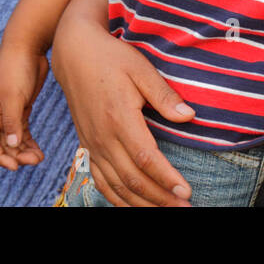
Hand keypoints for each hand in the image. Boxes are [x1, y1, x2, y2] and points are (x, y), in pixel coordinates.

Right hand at [0, 40, 49, 169]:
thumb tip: (11, 144)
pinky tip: (38, 149)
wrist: (28, 45)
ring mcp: (10, 110)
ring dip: (24, 150)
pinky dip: (29, 141)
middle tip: (34, 161)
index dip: (0, 156)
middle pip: (3, 142)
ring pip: (14, 138)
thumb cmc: (16, 67)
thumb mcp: (13, 95)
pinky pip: (23, 130)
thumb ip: (12, 120)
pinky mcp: (22, 106)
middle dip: (16, 155)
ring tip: (39, 158)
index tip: (15, 167)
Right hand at [51, 11, 195, 205]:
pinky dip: (116, 198)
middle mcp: (103, 137)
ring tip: (165, 210)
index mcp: (119, 118)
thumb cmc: (111, 58)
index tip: (186, 193)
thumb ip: (164, 95)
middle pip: (132, 179)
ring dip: (141, 203)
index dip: (166, 179)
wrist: (75, 53)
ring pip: (116, 185)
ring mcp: (92, 143)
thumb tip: (189, 116)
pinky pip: (100, 180)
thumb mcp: (141, 69)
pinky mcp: (87, 145)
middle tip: (184, 208)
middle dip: (160, 199)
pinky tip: (133, 205)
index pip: (146, 159)